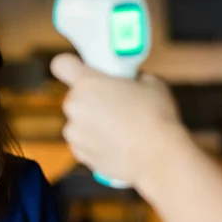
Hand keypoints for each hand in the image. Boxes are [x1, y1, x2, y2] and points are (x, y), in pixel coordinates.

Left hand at [50, 53, 191, 191]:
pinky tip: (118, 143)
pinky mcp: (80, 154)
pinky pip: (83, 141)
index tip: (81, 69)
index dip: (71, 65)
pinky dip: (95, 141)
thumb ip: (132, 77)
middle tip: (115, 102)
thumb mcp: (151, 83)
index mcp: (88, 83)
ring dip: (93, 122)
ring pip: (79, 120)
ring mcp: (75, 132)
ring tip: (120, 128)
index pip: (61, 64)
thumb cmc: (156, 118)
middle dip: (92, 98)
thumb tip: (132, 80)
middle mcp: (75, 106)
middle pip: (76, 95)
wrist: (159, 157)